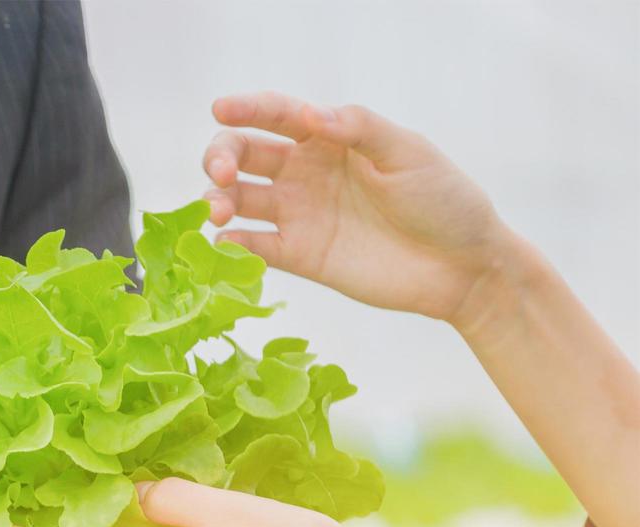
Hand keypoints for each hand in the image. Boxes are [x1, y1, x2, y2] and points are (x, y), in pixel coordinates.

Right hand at [201, 91, 516, 330]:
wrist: (461, 266)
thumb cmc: (443, 200)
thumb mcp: (408, 153)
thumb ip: (358, 128)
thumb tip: (309, 114)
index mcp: (330, 138)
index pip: (277, 115)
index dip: (246, 109)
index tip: (220, 109)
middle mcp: (305, 172)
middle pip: (243, 155)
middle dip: (220, 158)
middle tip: (222, 174)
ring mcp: (299, 215)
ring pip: (238, 200)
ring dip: (216, 202)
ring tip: (218, 214)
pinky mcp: (299, 256)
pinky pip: (252, 247)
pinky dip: (230, 246)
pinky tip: (224, 244)